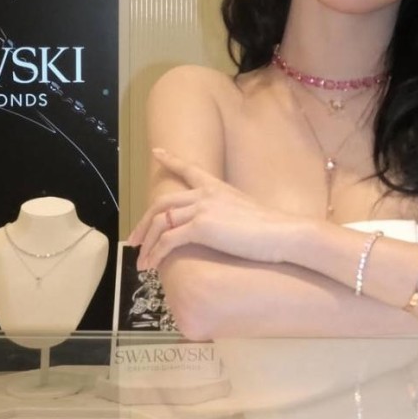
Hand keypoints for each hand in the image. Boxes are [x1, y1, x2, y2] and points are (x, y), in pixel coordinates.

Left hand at [129, 148, 293, 270]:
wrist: (283, 233)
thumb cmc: (272, 228)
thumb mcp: (245, 212)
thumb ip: (227, 213)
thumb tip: (219, 226)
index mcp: (217, 187)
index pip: (189, 168)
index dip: (170, 160)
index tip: (157, 152)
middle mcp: (205, 193)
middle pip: (162, 203)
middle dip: (144, 223)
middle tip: (134, 240)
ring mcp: (202, 209)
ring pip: (161, 222)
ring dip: (147, 243)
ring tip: (141, 262)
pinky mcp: (201, 227)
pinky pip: (168, 240)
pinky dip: (156, 254)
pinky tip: (153, 265)